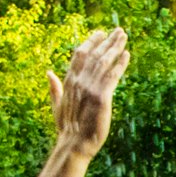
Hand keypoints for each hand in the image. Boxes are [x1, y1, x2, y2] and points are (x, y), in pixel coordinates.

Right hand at [51, 27, 130, 153]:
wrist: (74, 145)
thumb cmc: (66, 129)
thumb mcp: (56, 106)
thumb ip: (54, 88)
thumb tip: (48, 72)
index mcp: (69, 82)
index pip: (79, 55)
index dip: (90, 42)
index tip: (100, 33)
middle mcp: (79, 81)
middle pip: (94, 55)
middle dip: (107, 41)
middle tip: (118, 31)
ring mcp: (90, 88)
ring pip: (104, 62)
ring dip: (115, 47)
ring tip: (123, 36)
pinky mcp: (102, 97)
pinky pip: (113, 76)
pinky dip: (120, 64)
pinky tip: (127, 55)